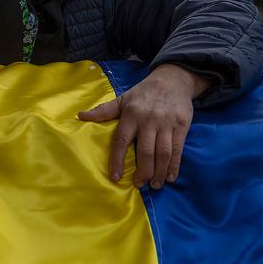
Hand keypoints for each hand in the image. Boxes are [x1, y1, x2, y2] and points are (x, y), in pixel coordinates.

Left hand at [78, 64, 208, 188]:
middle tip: (139, 184)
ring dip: (158, 172)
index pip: (121, 141)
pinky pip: (177, 150)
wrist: (173, 79)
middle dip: (142, 172)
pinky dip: (174, 166)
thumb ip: (104, 111)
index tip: (115, 177)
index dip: (117, 160)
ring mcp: (166, 123)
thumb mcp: (123, 98)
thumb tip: (80, 116)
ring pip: (162, 153)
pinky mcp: (182, 126)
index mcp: (131, 114)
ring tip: (154, 185)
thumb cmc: (144, 93)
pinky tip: (169, 177)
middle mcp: (148, 120)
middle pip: (145, 151)